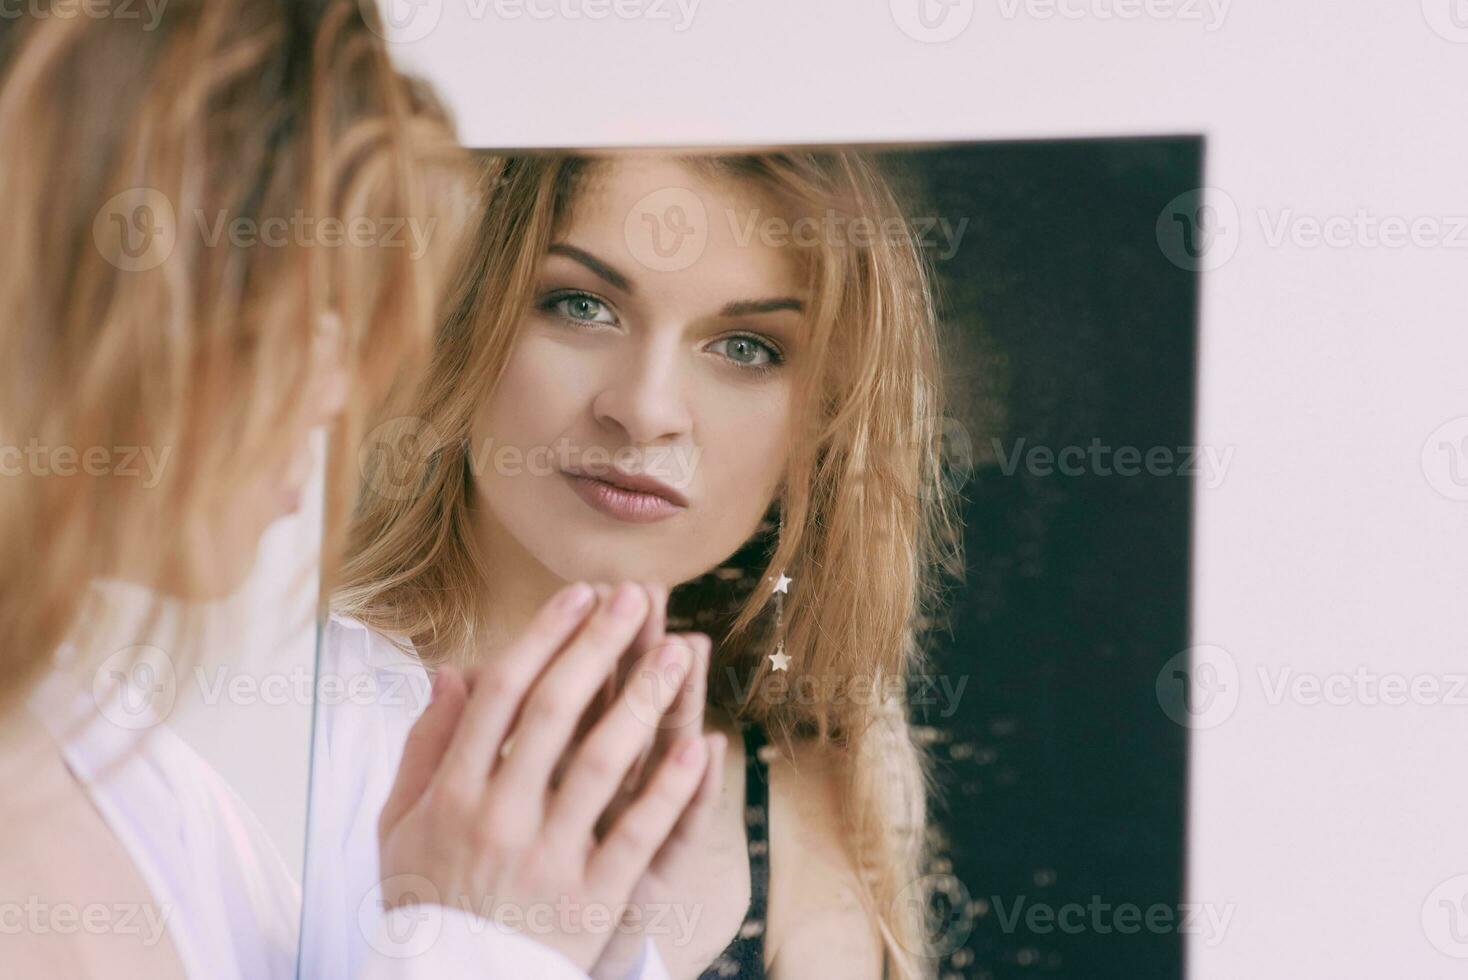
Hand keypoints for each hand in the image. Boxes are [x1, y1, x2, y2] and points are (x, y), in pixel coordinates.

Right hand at [376, 581, 715, 971]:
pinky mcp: (591, 903)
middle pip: (554, 713)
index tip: (579, 594)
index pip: (501, 695)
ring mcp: (547, 860)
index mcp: (453, 793)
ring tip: (681, 649)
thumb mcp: (400, 825)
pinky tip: (702, 745)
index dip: (543, 636)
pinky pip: (638, 837)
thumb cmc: (426, 902)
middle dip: (599, 646)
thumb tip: (452, 670)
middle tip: (637, 597)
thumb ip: (424, 746)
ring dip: (644, 700)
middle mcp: (498, 819)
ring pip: (602, 765)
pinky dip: (671, 790)